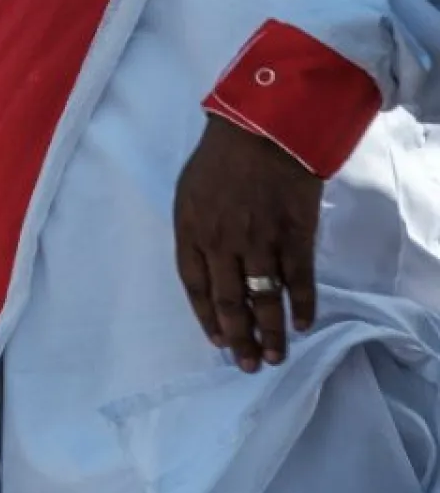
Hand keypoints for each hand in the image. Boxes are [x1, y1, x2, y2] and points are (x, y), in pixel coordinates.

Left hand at [174, 115, 322, 372]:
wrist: (260, 128)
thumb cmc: (219, 157)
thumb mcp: (188, 192)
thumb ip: (194, 230)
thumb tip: (205, 265)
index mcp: (190, 231)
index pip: (194, 287)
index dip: (207, 318)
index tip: (219, 341)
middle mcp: (221, 243)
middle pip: (229, 301)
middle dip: (239, 338)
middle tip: (249, 364)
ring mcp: (259, 241)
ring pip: (264, 298)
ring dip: (270, 332)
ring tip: (276, 357)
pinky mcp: (293, 235)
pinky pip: (298, 279)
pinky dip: (302, 305)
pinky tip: (304, 324)